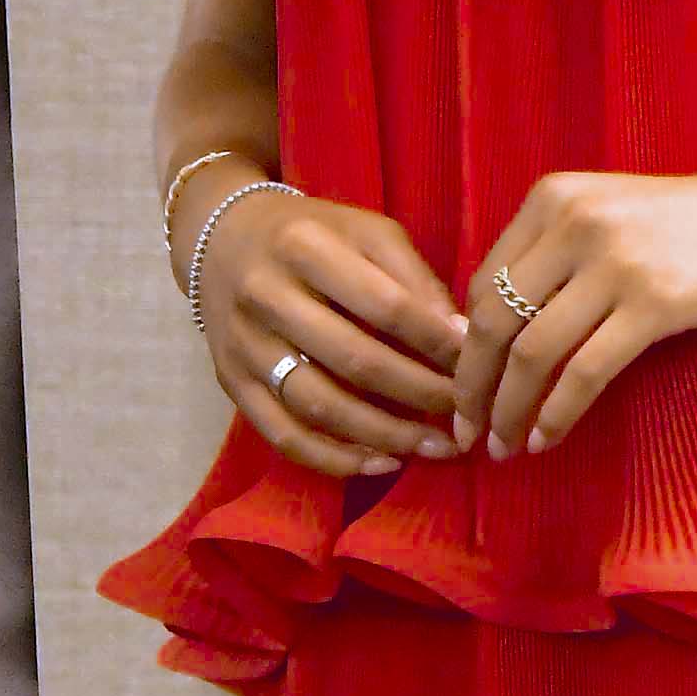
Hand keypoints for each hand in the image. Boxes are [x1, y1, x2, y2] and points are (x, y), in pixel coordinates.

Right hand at [187, 183, 468, 478]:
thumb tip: (461, 340)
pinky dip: (336, 459)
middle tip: (465, 416)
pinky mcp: (231, 383)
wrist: (221, 239)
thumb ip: (413, 279)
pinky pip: (285, 435)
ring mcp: (244, 345)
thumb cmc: (311, 235)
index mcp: (306, 247)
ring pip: (320, 405)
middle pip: (356, 361)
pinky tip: (382, 464)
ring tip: (436, 447)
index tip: (475, 364)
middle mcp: (267, 296)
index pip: (386, 306)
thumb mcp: (366, 231)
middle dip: (421, 395)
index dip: (436, 343)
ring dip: (386, 435)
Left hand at [457, 159, 696, 455]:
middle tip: (465, 430)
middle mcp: (573, 224)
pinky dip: (557, 414)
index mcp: (551, 200)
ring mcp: (614, 262)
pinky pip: (585, 373)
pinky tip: (546, 439)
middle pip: (493, 322)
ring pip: (532, 354)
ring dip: (508, 411)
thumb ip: (549, 256)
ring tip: (503, 446)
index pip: (482, 285)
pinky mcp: (654, 303)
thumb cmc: (686, 225)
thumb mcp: (604, 216)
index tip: (465, 389)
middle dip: (471, 387)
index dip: (464, 346)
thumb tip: (486, 331)